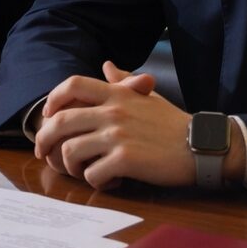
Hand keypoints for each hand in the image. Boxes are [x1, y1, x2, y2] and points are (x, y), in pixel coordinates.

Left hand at [35, 64, 234, 190]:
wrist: (202, 146)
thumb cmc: (174, 124)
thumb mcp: (147, 96)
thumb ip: (123, 82)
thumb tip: (107, 65)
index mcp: (117, 94)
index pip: (73, 85)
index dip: (53, 99)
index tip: (47, 116)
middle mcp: (113, 111)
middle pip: (60, 121)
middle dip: (45, 140)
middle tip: (45, 154)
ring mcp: (118, 135)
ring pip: (70, 151)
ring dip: (71, 166)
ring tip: (84, 171)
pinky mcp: (126, 160)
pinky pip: (93, 174)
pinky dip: (96, 182)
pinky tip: (108, 182)